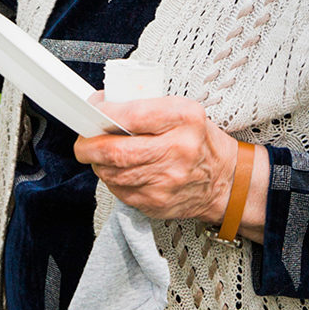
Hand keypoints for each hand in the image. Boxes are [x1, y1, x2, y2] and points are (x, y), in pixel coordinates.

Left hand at [74, 95, 256, 228]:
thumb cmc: (198, 140)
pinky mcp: (157, 203)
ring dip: (98, 163)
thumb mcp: (182, 110)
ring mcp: (167, 182)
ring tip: (101, 154)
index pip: (132, 116)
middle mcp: (178, 151)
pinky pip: (120, 191)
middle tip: (83, 141)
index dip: (103, 114)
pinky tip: (119, 171)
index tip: (92, 112)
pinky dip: (112, 179)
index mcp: (185, 119)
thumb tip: (101, 107)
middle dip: (89, 146)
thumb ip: (145, 106)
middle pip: (116, 152)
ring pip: (112, 174)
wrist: (225, 180)